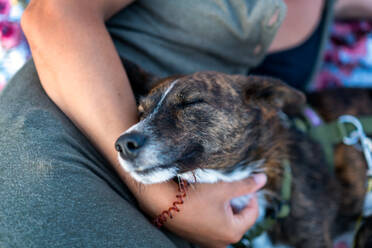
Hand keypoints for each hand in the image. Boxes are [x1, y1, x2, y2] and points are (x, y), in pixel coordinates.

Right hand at [132, 174, 266, 247]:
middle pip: (239, 220)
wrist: (165, 203)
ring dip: (226, 208)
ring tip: (220, 193)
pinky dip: (214, 214)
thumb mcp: (224, 188)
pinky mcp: (197, 237)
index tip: (248, 184)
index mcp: (232, 232)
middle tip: (233, 188)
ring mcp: (208, 241)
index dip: (252, 197)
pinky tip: (207, 201)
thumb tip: (263, 179)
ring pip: (225, 223)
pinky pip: (212, 226)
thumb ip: (246, 185)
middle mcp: (221, 242)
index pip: (252, 214)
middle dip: (238, 203)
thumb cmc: (196, 197)